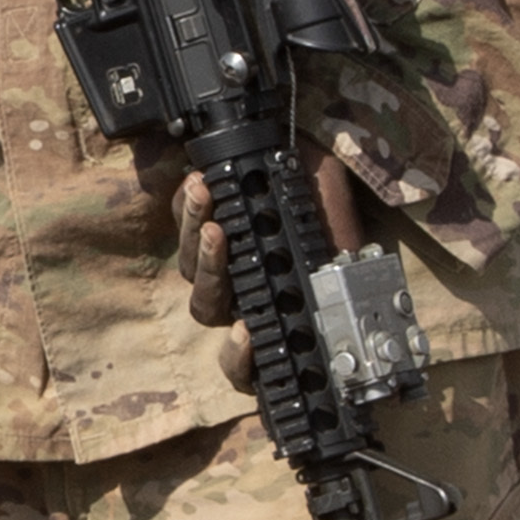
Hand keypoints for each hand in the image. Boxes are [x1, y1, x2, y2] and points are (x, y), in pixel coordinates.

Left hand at [177, 149, 368, 390]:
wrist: (318, 158)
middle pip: (207, 306)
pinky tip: (198, 184)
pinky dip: (188, 206)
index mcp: (272, 309)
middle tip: (219, 236)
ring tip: (208, 198)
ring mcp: (215, 260)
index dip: (239, 359)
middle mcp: (239, 293)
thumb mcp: (339, 238)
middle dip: (211, 272)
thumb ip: (334, 266)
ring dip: (195, 235)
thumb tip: (338, 281)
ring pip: (189, 268)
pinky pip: (180, 223)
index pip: (246, 361)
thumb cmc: (331, 205)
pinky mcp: (199, 223)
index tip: (246, 333)